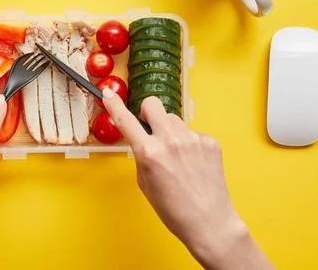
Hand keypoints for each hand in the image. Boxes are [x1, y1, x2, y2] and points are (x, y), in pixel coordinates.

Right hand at [102, 89, 273, 269]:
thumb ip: (141, 156)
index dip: (113, 104)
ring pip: (174, 119)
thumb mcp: (145, 184)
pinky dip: (189, 143)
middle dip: (147, 113)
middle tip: (151, 129)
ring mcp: (192, 139)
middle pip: (152, 104)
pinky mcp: (210, 142)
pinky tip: (192, 163)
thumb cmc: (175, 210)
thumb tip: (142, 141)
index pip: (126, 120)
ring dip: (169, 130)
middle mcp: (170, 141)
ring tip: (176, 156)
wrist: (209, 222)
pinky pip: (192, 132)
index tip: (108, 94)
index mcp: (149, 153)